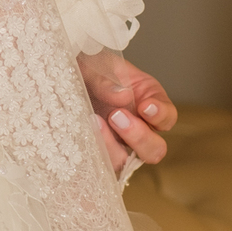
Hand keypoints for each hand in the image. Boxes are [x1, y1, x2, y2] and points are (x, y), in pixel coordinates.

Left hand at [77, 48, 176, 173]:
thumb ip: (108, 79)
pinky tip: (84, 131)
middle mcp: (139, 127)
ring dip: (112, 145)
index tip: (145, 107)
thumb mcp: (97, 65)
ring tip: (94, 120)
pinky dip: (95, 152)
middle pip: (155, 149)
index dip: (160, 115)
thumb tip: (123, 95)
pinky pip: (102, 164)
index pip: (168, 117)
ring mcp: (119, 144)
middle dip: (139, 137)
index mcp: (149, 101)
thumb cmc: (89, 69)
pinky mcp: (99, 153)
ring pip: (128, 162)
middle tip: (116, 116)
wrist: (64, 78)